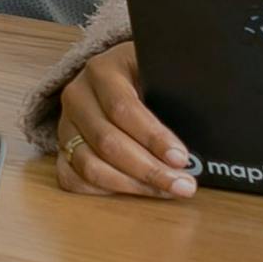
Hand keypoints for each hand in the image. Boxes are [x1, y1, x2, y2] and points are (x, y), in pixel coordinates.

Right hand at [52, 42, 192, 197]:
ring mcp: (66, 125)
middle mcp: (77, 97)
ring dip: (132, 186)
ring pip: (90, 166)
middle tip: (183, 184)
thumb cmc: (144, 73)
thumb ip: (175, 90)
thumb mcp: (159, 69)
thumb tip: (200, 132)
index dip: (154, 138)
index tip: (182, 158)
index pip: (124, 108)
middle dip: (150, 170)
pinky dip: (103, 191)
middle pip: (108, 142)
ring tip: (165, 191)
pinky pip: (73, 179)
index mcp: (102, 70)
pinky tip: (133, 192)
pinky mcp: (62, 149)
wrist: (115, 72)